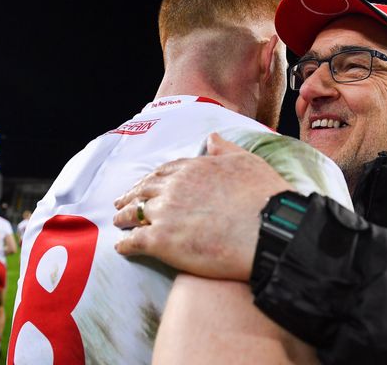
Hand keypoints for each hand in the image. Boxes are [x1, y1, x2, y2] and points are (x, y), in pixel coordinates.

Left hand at [113, 133, 294, 280]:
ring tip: (118, 222)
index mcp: (192, 168)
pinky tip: (121, 248)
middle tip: (122, 202)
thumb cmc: (265, 197)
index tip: (145, 184)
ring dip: (124, 217)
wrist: (269, 230)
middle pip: (144, 190)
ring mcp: (165, 213)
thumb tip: (211, 137)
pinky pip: (134, 242)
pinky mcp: (161, 241)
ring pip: (134, 214)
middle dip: (131, 196)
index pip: (164, 172)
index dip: (152, 179)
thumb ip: (225, 150)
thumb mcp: (247, 162)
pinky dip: (125, 245)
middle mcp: (174, 187)